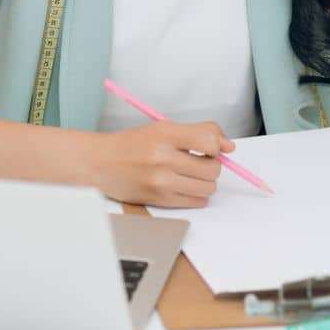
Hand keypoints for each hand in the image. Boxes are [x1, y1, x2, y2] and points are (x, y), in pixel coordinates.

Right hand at [91, 120, 234, 207]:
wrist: (101, 164)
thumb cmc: (132, 144)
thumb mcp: (162, 127)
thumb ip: (199, 131)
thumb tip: (229, 146)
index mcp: (164, 134)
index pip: (209, 140)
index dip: (217, 145)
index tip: (211, 147)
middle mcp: (163, 158)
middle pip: (213, 168)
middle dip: (212, 165)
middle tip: (200, 160)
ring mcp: (161, 182)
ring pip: (208, 187)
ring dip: (206, 181)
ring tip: (191, 174)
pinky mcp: (160, 200)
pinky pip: (197, 201)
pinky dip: (197, 194)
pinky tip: (183, 185)